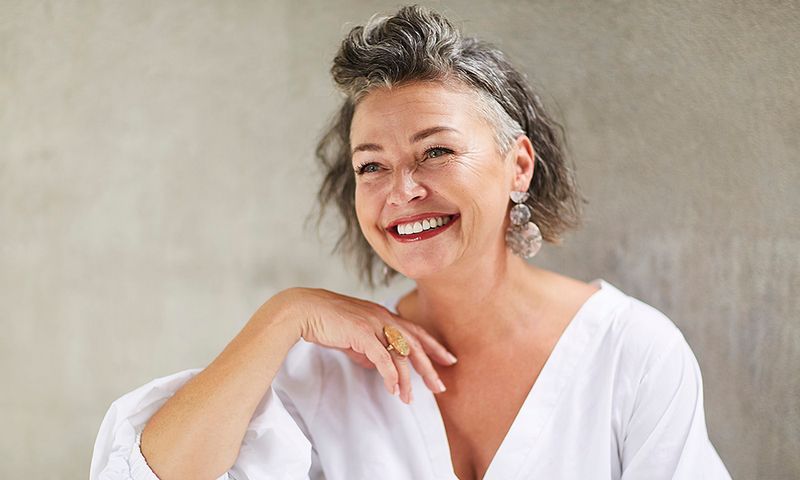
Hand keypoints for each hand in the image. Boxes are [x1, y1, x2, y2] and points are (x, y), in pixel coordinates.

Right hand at [272, 287, 456, 403]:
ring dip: (408, 379)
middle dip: (430, 366)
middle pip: (415, 343)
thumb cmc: (325, 321)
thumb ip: (367, 349)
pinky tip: (393, 390)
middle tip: (441, 386)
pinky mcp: (361, 333)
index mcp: (382, 315)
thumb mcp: (353, 335)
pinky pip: (382, 358)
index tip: (447, 359)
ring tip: (410, 399)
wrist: (303, 310)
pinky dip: (390, 375)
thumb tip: (377, 365)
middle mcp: (382, 317)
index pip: (415, 331)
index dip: (433, 346)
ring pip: (400, 353)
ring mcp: (373, 324)